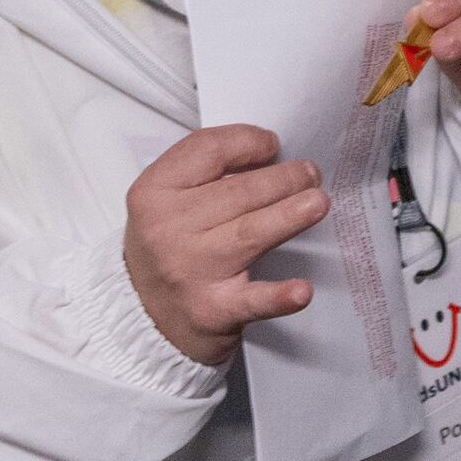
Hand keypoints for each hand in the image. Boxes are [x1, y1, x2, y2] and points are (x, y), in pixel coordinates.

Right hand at [123, 125, 327, 364]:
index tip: (273, 146)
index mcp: (155, 192)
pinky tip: (302, 290)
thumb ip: (205, 174)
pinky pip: (251, 301)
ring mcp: (192, 271)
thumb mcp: (165, 201)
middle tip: (311, 174)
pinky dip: (278, 296)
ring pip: (250, 233)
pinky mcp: (213, 311)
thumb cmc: (165, 248)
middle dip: (282, 179)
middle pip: (238, 192)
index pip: (207, 150)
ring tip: (318, 202)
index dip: (247, 142)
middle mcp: (170, 230)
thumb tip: (269, 158)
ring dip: (289, 215)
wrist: (142, 319)